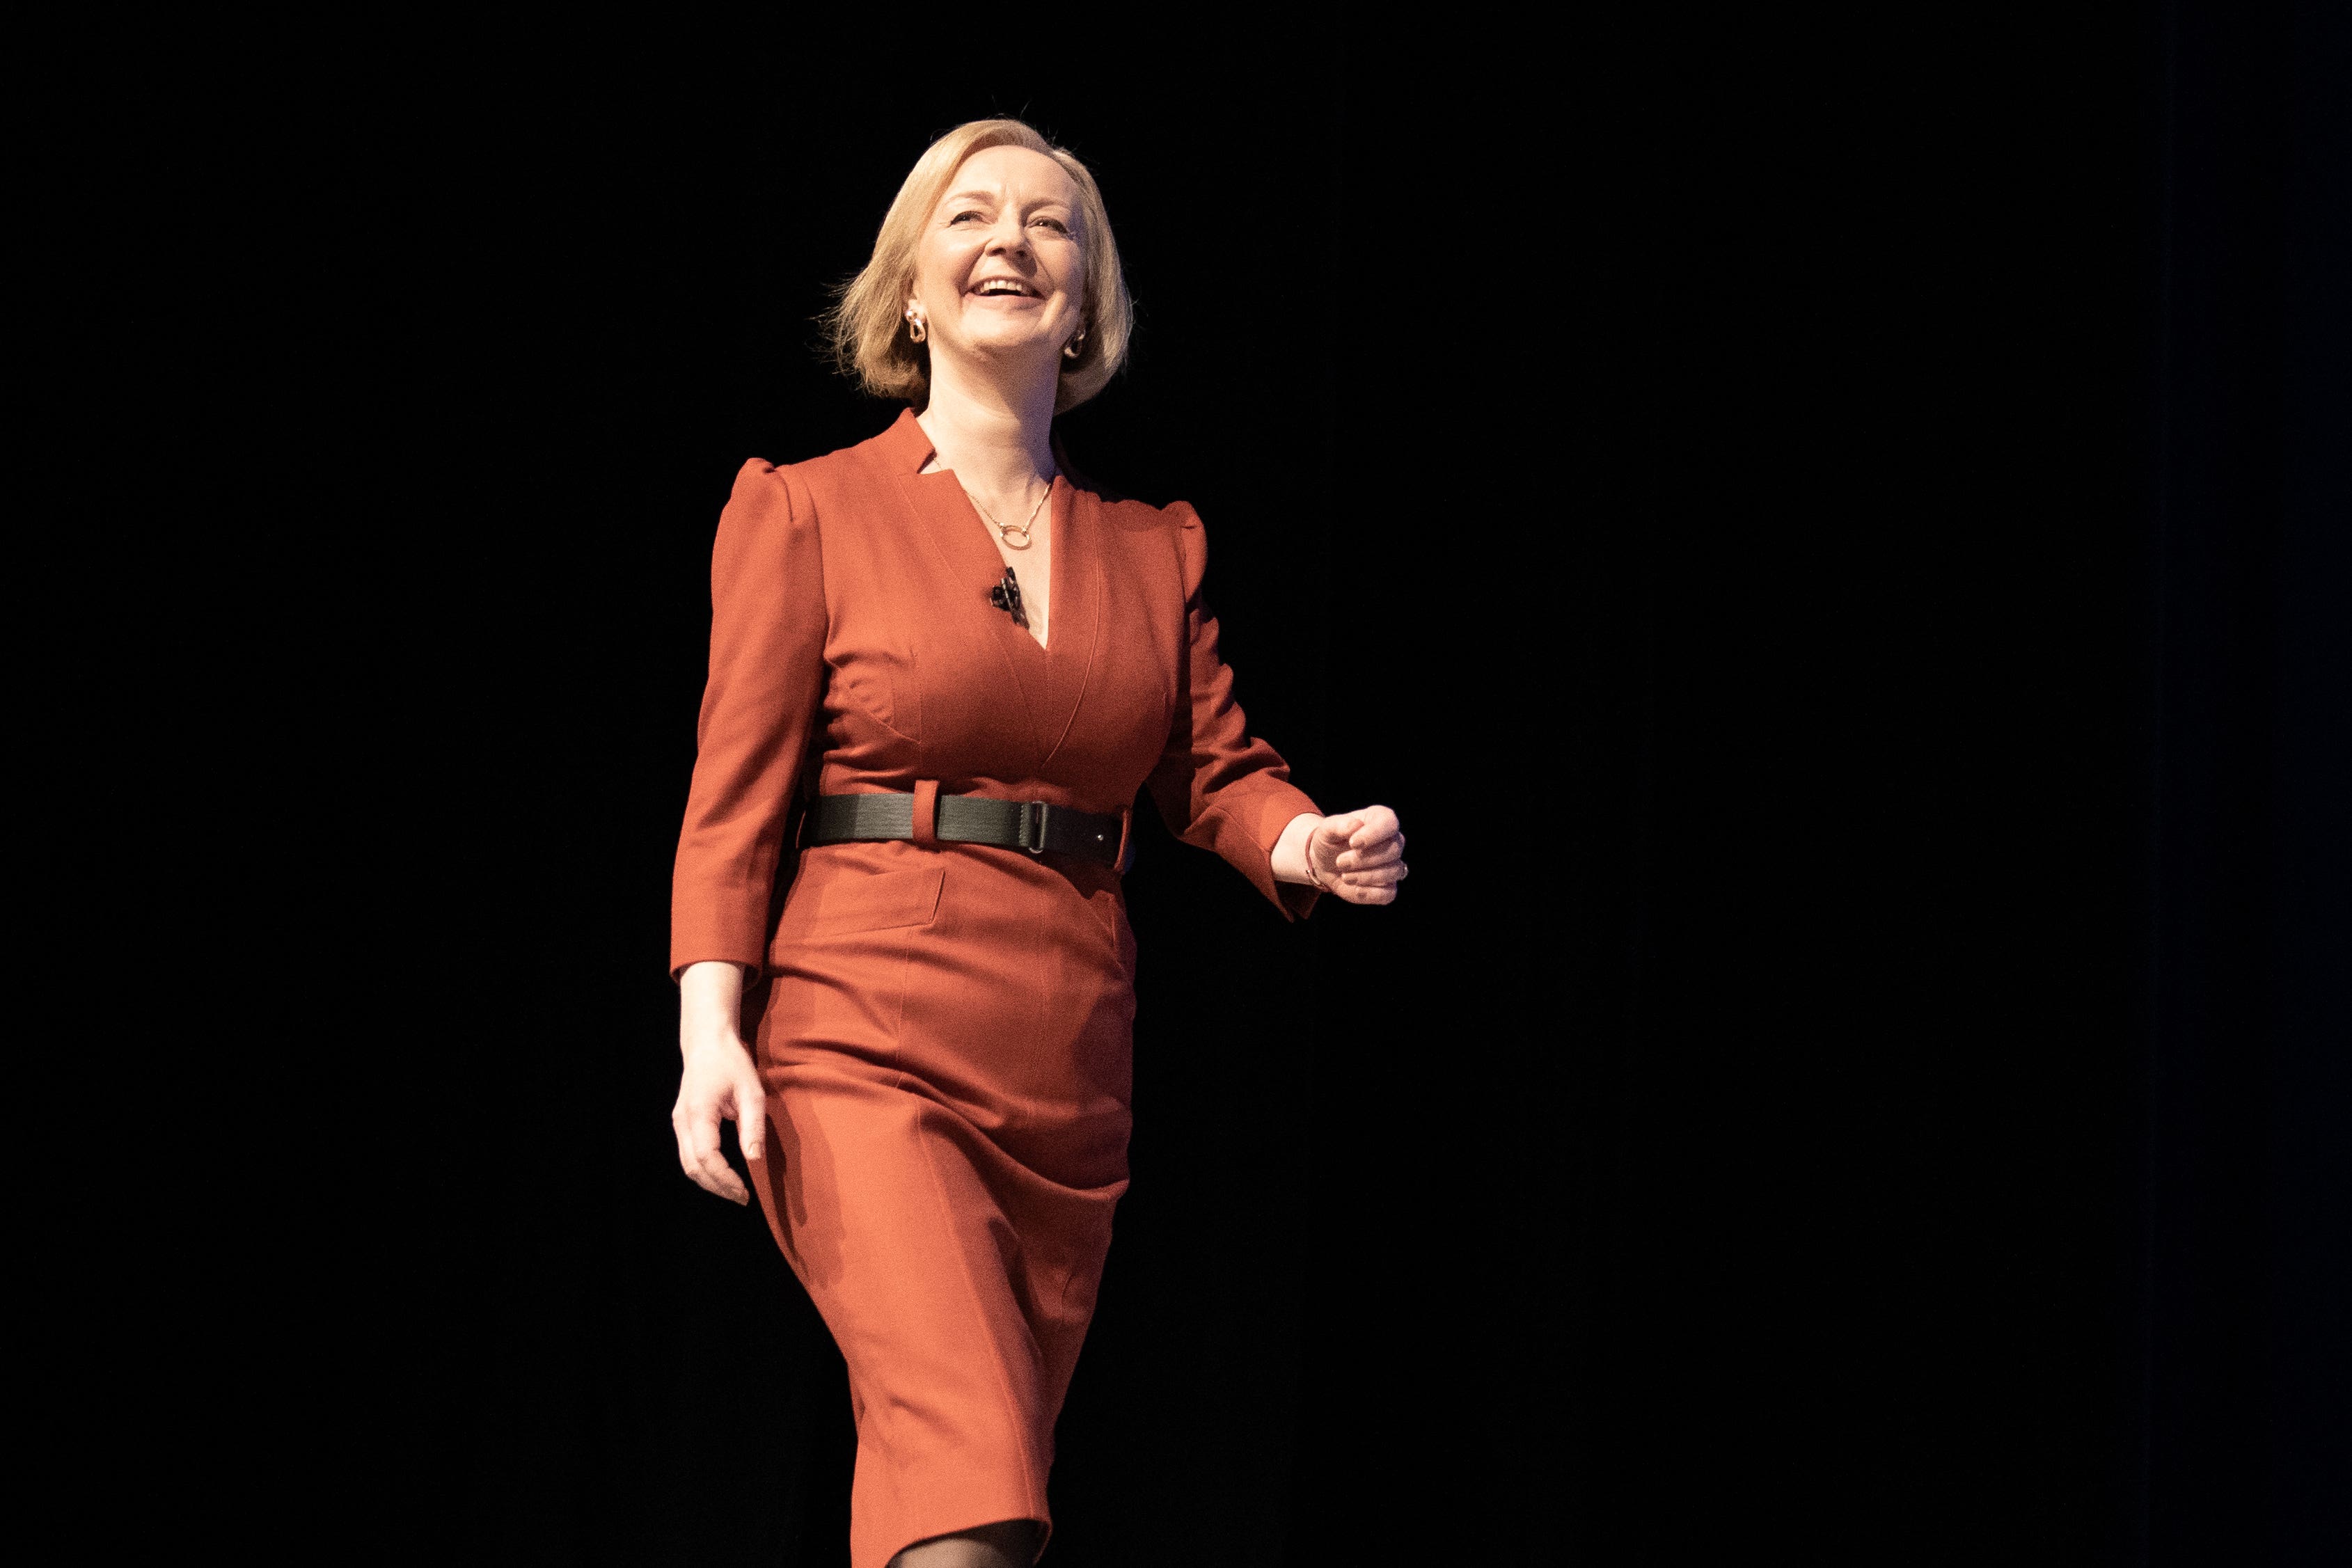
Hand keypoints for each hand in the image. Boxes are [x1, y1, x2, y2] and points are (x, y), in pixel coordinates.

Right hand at [672, 961, 764, 1204]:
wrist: (707, 1041)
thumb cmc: (731, 1062)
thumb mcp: (752, 1091)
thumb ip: (753, 1125)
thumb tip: (754, 1159)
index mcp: (698, 1113)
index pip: (706, 1157)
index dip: (724, 1179)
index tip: (744, 1192)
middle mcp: (682, 1121)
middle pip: (692, 1167)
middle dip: (717, 1187)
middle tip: (742, 1198)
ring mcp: (678, 1122)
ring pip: (687, 1164)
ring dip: (709, 1182)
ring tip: (734, 1192)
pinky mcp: (682, 1122)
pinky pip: (688, 1154)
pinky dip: (704, 1169)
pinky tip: (723, 1175)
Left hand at [1305, 806, 1406, 904]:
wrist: (1325, 863)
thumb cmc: (1330, 840)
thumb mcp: (1327, 829)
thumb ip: (1339, 825)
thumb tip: (1356, 825)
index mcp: (1380, 819)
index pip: (1389, 823)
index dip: (1374, 834)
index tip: (1353, 843)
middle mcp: (1392, 841)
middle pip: (1393, 850)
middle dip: (1364, 859)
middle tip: (1340, 862)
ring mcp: (1393, 865)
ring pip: (1394, 871)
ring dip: (1367, 876)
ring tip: (1344, 875)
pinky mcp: (1388, 887)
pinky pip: (1389, 893)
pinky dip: (1370, 893)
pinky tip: (1354, 888)